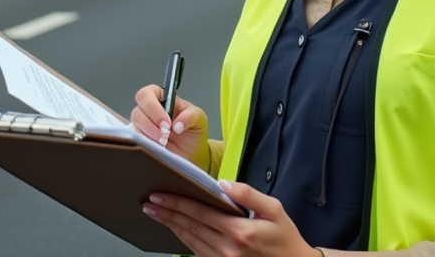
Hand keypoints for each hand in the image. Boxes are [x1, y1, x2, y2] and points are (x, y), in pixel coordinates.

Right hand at [131, 84, 209, 169]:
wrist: (193, 155)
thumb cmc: (194, 133)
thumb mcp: (199, 120)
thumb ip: (191, 116)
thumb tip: (177, 125)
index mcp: (162, 99)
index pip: (147, 94)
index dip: (153, 107)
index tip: (166, 123)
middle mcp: (149, 111)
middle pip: (137, 111)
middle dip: (150, 124)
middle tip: (164, 135)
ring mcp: (143, 127)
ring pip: (135, 127)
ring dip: (148, 135)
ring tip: (163, 143)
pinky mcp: (141, 142)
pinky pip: (135, 141)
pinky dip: (144, 144)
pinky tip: (156, 148)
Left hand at [143, 180, 314, 256]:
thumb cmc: (285, 238)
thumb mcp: (275, 209)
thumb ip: (248, 195)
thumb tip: (223, 184)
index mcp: (240, 231)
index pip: (200, 213)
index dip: (177, 203)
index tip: (159, 195)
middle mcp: (229, 249)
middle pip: (190, 227)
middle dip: (167, 213)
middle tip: (149, 203)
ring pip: (190, 242)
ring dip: (171, 227)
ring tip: (156, 214)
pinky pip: (198, 253)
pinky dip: (184, 240)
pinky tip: (175, 230)